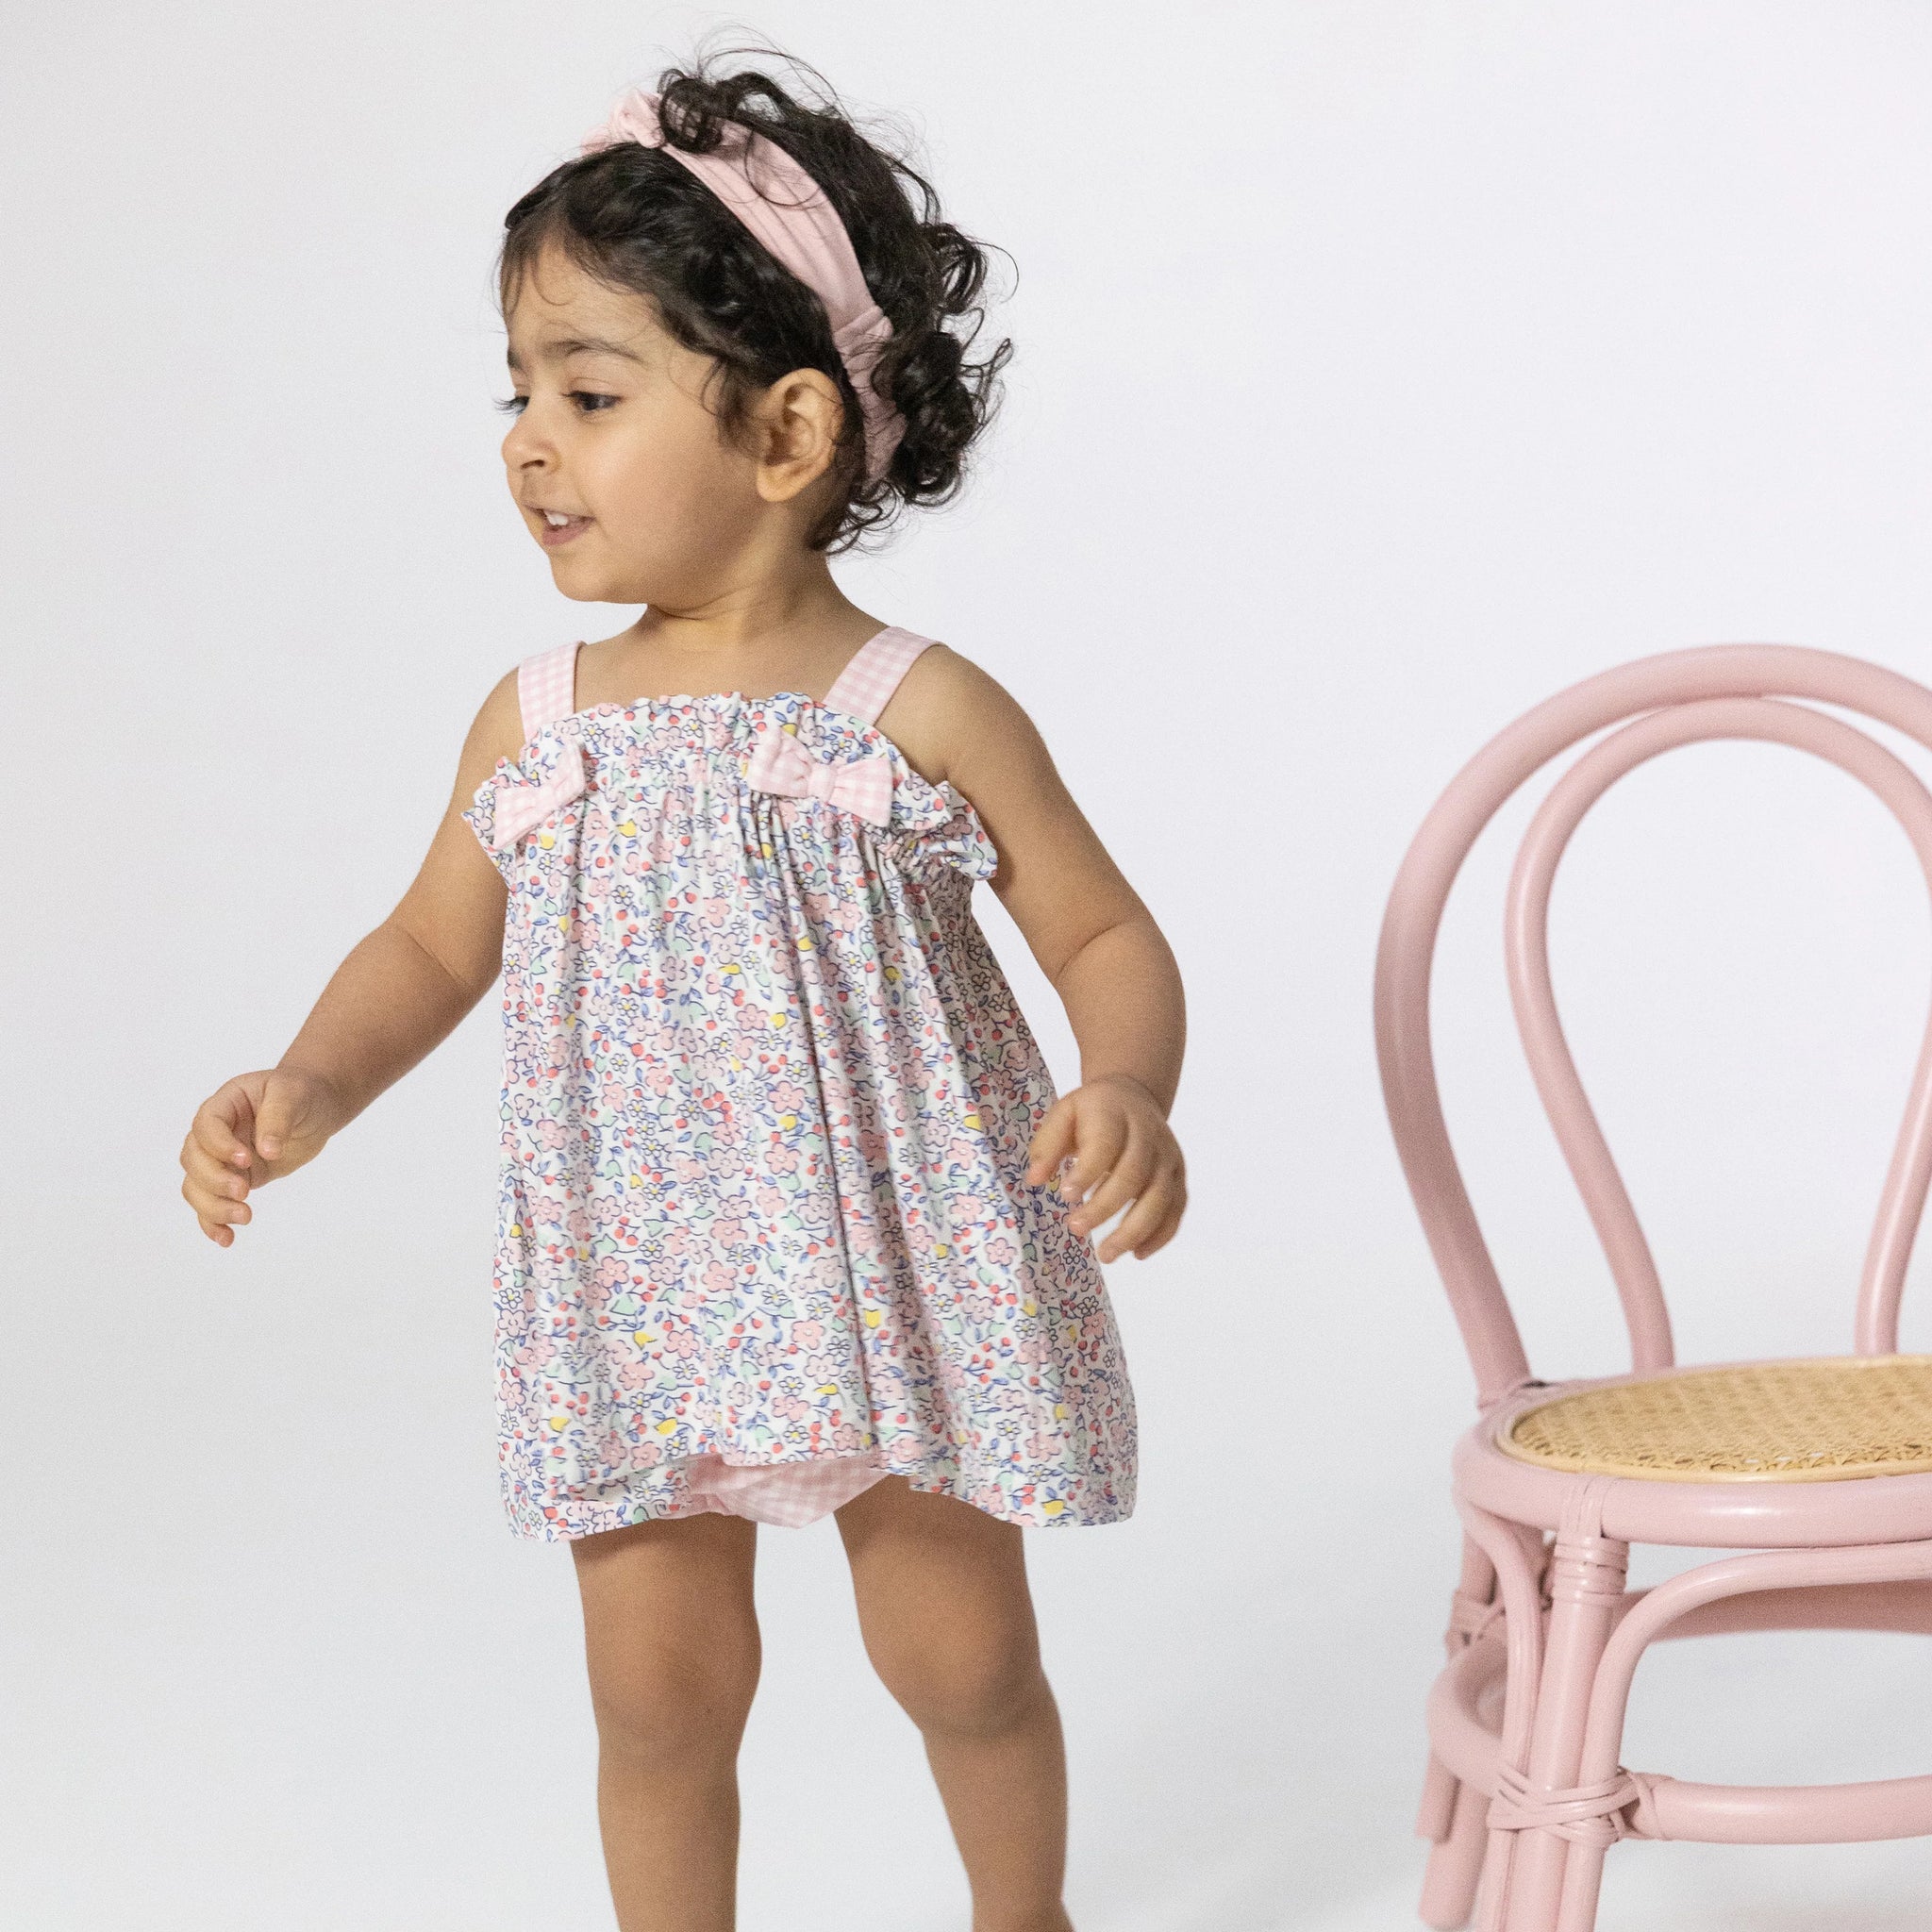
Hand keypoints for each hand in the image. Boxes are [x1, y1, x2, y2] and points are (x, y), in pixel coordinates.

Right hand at [178, 1066, 345, 1246]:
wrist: (315, 1107)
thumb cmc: (301, 1093)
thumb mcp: (293, 1094)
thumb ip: (277, 1118)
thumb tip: (267, 1152)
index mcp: (224, 1103)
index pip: (205, 1124)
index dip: (219, 1145)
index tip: (246, 1159)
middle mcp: (215, 1133)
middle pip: (193, 1159)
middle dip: (214, 1180)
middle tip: (245, 1191)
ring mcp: (221, 1158)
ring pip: (196, 1186)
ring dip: (213, 1206)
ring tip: (245, 1216)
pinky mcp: (234, 1179)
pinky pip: (211, 1203)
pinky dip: (213, 1223)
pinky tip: (227, 1238)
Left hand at [1024, 1073, 1186, 1261]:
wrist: (1132, 1096)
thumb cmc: (1091, 1112)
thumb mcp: (1062, 1115)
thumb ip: (1047, 1146)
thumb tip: (1035, 1180)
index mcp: (1114, 1113)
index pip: (1106, 1144)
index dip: (1088, 1172)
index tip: (1067, 1196)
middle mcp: (1148, 1134)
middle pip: (1133, 1175)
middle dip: (1105, 1207)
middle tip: (1076, 1228)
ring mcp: (1168, 1156)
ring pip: (1160, 1197)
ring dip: (1134, 1230)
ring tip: (1106, 1255)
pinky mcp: (1178, 1176)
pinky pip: (1177, 1209)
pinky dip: (1160, 1234)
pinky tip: (1137, 1253)